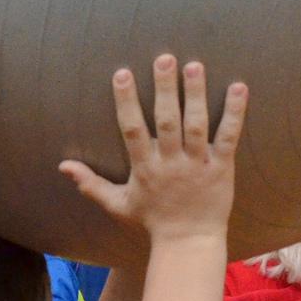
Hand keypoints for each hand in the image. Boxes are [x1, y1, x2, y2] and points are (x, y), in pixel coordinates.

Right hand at [61, 57, 247, 244]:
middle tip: (165, 58)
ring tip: (194, 65)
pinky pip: (228, 136)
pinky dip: (235, 112)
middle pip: (166, 121)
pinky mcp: (222, 167)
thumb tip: (63, 166)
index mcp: (144, 168)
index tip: (122, 74)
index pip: (132, 130)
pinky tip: (238, 86)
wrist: (188, 242)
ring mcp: (198, 164)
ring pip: (196, 125)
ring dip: (195, 94)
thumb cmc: (152, 221)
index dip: (126, 101)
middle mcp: (170, 163)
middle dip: (164, 89)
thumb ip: (91, 184)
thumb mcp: (117, 204)